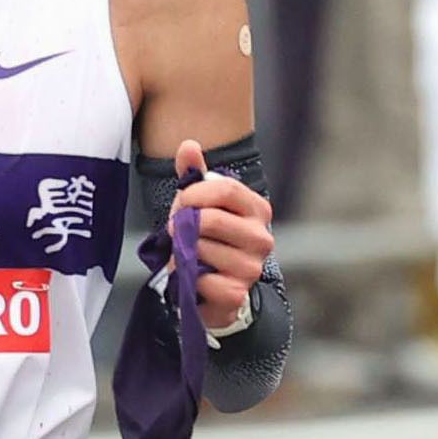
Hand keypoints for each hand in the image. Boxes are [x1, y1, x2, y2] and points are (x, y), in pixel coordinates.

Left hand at [171, 141, 272, 331]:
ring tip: (186, 255)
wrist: (212, 289)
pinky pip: (201, 279)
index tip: (182, 202)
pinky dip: (187, 278)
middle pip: (212, 219)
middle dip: (184, 224)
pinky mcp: (236, 294)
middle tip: (176, 231)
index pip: (225, 189)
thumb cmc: (208, 240)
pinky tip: (193, 276)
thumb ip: (194, 174)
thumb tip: (188, 145)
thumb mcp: (200, 204)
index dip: (194, 193)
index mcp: (257, 209)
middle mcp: (262, 238)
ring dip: (183, 252)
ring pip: (202, 249)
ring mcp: (252, 268)